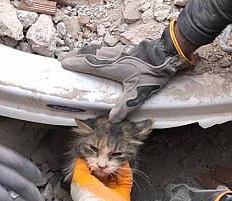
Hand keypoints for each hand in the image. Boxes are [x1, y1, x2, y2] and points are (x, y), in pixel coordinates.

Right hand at [61, 38, 190, 122]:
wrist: (167, 56)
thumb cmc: (151, 74)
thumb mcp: (138, 93)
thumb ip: (124, 106)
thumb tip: (111, 119)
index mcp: (112, 67)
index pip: (89, 64)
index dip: (76, 64)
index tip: (64, 63)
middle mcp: (113, 58)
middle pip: (90, 54)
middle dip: (76, 56)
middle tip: (64, 58)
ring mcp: (119, 52)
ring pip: (98, 50)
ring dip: (86, 52)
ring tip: (78, 55)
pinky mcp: (126, 50)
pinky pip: (106, 50)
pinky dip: (98, 51)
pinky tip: (100, 53)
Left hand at [70, 159, 131, 200]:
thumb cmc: (87, 198)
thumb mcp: (78, 176)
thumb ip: (80, 165)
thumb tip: (83, 157)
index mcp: (86, 187)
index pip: (91, 171)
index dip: (93, 161)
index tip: (96, 153)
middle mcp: (99, 190)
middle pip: (104, 172)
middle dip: (105, 163)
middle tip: (106, 155)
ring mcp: (111, 192)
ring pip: (115, 174)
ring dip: (115, 165)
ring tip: (113, 157)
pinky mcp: (123, 193)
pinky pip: (126, 178)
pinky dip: (125, 169)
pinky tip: (122, 161)